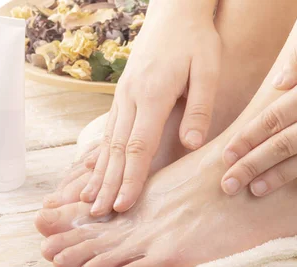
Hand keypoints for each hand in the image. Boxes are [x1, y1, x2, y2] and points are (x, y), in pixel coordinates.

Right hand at [81, 0, 219, 214]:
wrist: (175, 10)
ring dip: (99, 174)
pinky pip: (108, 131)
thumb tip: (191, 143)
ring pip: (108, 143)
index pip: (138, 146)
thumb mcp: (207, 69)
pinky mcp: (122, 95)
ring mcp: (122, 96)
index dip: (130, 179)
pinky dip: (100, 156)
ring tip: (88, 202)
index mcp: (152, 94)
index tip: (122, 206)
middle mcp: (130, 98)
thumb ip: (199, 107)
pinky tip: (94, 173)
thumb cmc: (196, 40)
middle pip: (117, 150)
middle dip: (107, 185)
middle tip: (98, 216)